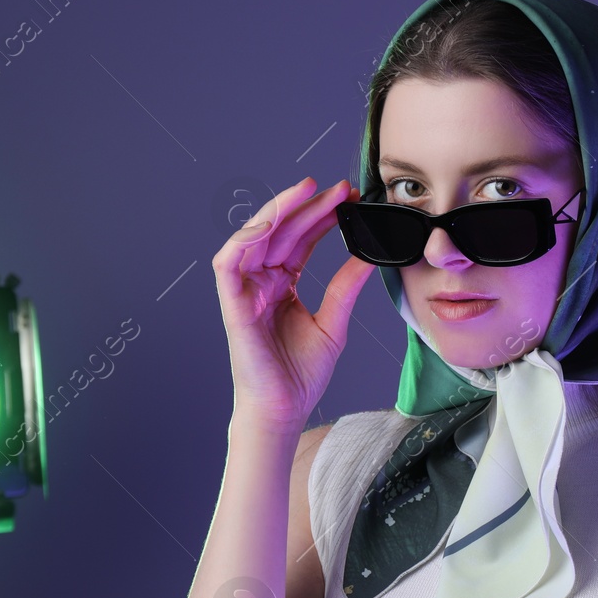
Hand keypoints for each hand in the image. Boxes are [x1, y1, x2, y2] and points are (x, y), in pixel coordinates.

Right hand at [211, 176, 374, 431]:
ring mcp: (244, 292)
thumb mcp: (334, 322)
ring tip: (308, 191)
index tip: (348, 198)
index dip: (321, 217)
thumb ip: (345, 287)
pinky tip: (272, 221)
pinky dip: (246, 238)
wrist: (284, 410)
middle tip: (338, 188)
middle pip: (281, 232)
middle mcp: (260, 283)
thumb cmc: (300, 375)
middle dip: (308, 206)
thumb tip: (368, 255)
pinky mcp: (232, 304)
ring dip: (279, 211)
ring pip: (255, 237)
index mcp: (282, 286)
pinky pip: (228, 262)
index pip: (300, 240)